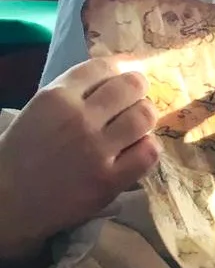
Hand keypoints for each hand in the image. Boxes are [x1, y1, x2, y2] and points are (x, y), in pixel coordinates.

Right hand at [0, 59, 159, 267]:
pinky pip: (148, 153)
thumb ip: (73, 94)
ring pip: (144, 117)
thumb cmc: (23, 154)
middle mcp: (79, 118)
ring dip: (146, 119)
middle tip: (138, 101)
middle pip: (131, 87)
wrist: (9, 200)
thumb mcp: (40, 111)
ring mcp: (96, 149)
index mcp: (56, 97)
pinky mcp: (109, 179)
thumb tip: (116, 75)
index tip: (127, 75)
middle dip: (139, 90)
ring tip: (138, 127)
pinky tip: (138, 151)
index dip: (121, 69)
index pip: (103, 66)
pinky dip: (148, 148)